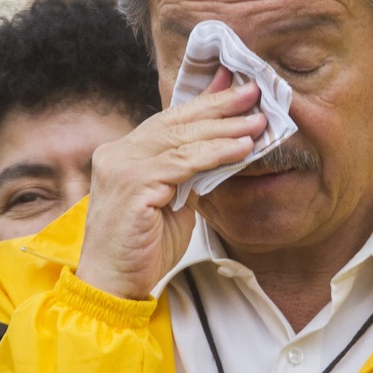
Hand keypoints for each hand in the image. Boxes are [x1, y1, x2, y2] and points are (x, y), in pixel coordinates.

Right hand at [76, 68, 263, 299]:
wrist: (114, 285)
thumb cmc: (143, 249)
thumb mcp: (174, 203)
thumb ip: (190, 174)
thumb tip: (222, 147)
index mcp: (124, 154)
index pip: (169, 120)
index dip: (204, 102)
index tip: (236, 87)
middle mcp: (118, 153)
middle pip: (176, 121)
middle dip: (219, 106)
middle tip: (254, 93)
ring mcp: (121, 166)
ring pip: (181, 139)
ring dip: (225, 129)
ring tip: (258, 122)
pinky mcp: (132, 185)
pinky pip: (182, 163)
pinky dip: (215, 153)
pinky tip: (241, 148)